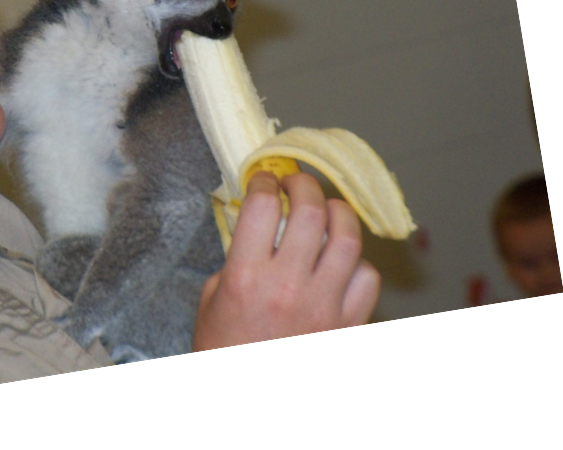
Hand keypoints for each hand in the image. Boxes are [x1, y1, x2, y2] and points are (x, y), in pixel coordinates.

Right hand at [192, 171, 380, 351]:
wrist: (245, 401)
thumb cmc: (223, 349)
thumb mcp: (213, 295)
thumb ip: (239, 255)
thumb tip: (260, 222)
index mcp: (247, 277)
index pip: (263, 205)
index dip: (264, 181)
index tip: (263, 180)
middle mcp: (289, 287)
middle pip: (312, 212)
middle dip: (304, 185)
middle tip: (296, 184)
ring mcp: (324, 308)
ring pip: (349, 238)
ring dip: (338, 213)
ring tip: (326, 210)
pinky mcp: (348, 327)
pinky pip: (367, 278)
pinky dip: (357, 262)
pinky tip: (340, 262)